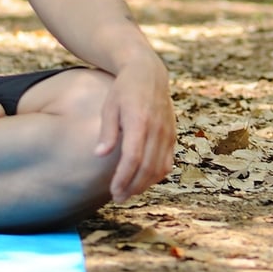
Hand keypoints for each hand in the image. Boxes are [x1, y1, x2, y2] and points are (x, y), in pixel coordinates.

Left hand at [93, 55, 174, 201]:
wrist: (149, 73)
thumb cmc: (124, 90)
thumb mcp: (110, 106)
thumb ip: (107, 131)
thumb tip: (100, 154)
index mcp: (139, 120)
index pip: (133, 158)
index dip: (124, 178)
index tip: (113, 191)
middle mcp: (157, 128)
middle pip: (147, 167)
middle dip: (133, 187)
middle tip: (118, 198)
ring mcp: (167, 132)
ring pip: (160, 168)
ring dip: (145, 184)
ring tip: (129, 192)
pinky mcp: (172, 134)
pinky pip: (168, 161)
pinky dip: (156, 175)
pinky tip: (143, 181)